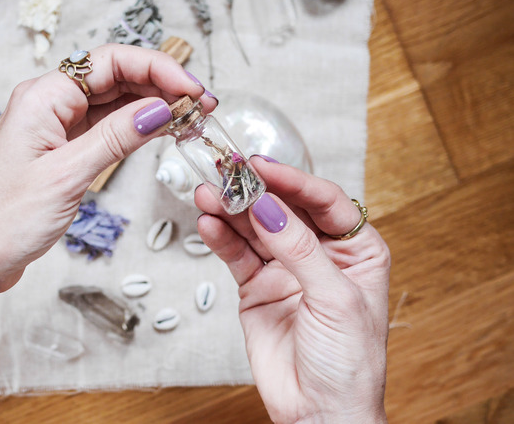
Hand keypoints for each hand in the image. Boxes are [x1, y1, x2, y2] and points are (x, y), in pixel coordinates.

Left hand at [0, 44, 215, 377]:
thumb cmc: (3, 220)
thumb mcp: (67, 175)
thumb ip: (115, 138)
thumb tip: (160, 109)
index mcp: (42, 97)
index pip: (109, 62)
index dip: (157, 69)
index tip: (191, 91)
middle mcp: (48, 104)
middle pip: (114, 77)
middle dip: (160, 85)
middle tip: (202, 105)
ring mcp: (54, 128)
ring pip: (113, 103)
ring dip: (152, 106)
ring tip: (190, 118)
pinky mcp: (61, 152)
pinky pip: (105, 128)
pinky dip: (134, 129)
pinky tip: (160, 132)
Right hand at [196, 157, 389, 422]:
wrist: (319, 412)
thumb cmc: (350, 364)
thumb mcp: (334, 299)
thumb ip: (299, 250)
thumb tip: (269, 207)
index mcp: (356, 250)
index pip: (324, 202)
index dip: (294, 181)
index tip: (263, 167)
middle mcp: (319, 254)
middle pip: (284, 209)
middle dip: (255, 191)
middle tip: (228, 173)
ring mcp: (285, 270)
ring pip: (254, 229)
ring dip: (231, 210)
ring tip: (208, 194)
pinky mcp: (256, 287)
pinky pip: (236, 255)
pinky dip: (221, 239)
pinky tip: (209, 223)